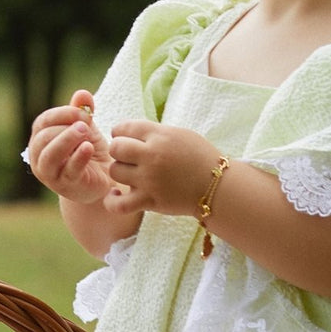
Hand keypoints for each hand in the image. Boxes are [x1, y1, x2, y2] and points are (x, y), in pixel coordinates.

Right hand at [26, 92, 111, 204]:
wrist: (104, 179)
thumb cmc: (88, 152)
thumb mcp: (86, 128)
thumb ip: (82, 111)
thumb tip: (82, 93)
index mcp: (40, 140)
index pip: (42, 122)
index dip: (62, 114)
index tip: (84, 112)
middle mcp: (39, 157)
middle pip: (43, 137)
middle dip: (65, 127)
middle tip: (86, 124)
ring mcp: (50, 174)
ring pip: (50, 155)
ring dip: (67, 139)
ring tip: (85, 131)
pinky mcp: (66, 186)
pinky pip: (68, 170)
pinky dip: (78, 157)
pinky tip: (88, 147)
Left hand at [105, 121, 221, 217]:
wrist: (217, 186)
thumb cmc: (200, 157)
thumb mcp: (180, 135)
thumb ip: (154, 133)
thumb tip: (130, 133)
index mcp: (160, 136)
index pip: (124, 127)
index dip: (120, 132)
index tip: (125, 138)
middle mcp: (152, 155)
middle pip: (115, 148)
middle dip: (119, 151)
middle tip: (128, 157)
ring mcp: (149, 180)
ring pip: (114, 172)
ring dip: (119, 172)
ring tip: (131, 174)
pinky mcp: (150, 201)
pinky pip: (119, 204)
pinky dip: (112, 200)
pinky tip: (117, 195)